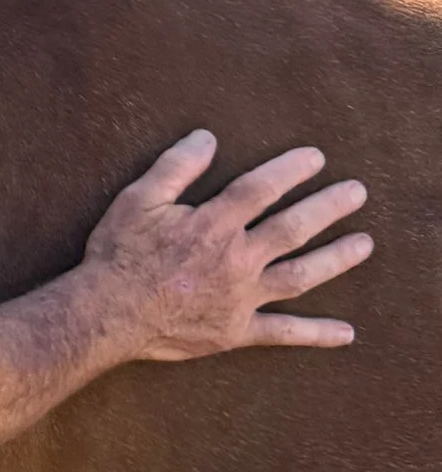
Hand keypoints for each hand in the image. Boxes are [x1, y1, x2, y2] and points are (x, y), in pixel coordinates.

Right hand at [83, 129, 371, 359]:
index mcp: (213, 225)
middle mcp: (236, 260)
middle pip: (293, 229)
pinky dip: (315, 334)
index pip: (261, 190)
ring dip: (335, 259)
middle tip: (357, 193)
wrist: (107, 314)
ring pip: (299, 275)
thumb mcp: (137, 201)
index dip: (290, 170)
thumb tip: (207, 137)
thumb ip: (175, 168)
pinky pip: (282, 333)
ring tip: (364, 244)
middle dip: (328, 208)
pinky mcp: (236, 330)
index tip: (316, 158)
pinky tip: (346, 333)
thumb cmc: (118, 254)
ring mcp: (241, 297)